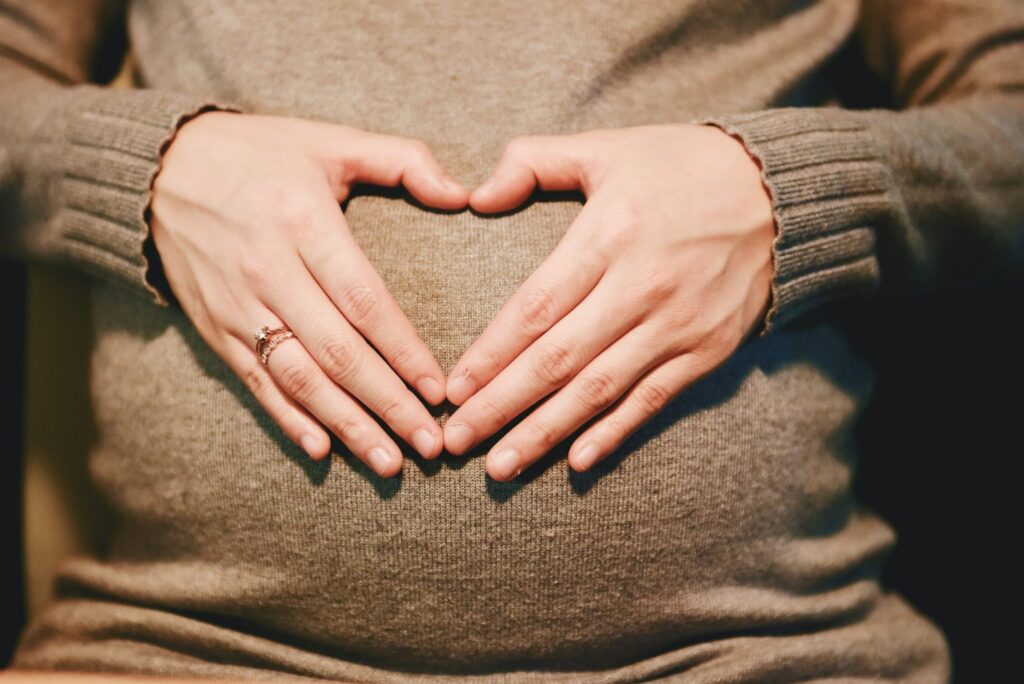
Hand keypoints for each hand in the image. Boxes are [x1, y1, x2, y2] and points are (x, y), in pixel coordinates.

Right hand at [150, 111, 468, 475]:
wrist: (158, 169)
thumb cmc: (260, 154)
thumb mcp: (330, 140)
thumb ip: (403, 161)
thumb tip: (465, 195)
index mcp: (304, 223)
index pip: (364, 301)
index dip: (404, 351)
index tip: (440, 390)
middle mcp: (270, 271)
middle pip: (338, 353)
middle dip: (388, 404)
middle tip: (430, 445)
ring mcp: (238, 306)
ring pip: (299, 379)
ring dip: (347, 425)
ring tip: (389, 462)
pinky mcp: (216, 328)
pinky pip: (256, 383)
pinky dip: (288, 419)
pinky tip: (323, 450)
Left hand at [442, 124, 774, 480]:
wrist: (781, 194)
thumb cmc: (681, 166)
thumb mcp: (607, 148)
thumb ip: (534, 161)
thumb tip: (476, 195)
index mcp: (610, 234)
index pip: (536, 307)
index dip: (492, 353)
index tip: (453, 389)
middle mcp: (642, 286)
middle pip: (559, 359)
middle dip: (502, 406)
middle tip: (456, 442)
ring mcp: (678, 325)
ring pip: (599, 390)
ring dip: (546, 432)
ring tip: (500, 467)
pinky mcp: (707, 350)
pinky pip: (653, 399)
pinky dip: (615, 432)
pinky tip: (577, 462)